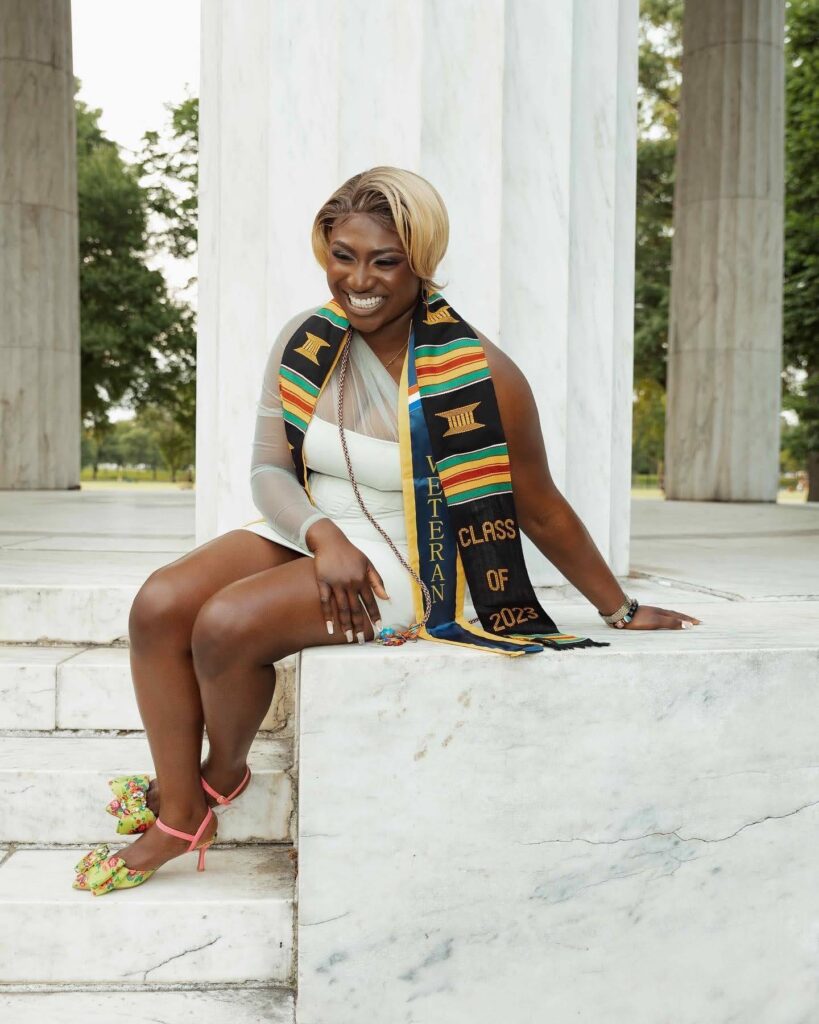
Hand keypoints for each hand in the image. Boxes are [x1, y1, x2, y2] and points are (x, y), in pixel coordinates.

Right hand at [305, 519, 388, 641]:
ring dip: (345, 624)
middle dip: (359, 626)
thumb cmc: (350, 553)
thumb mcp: (368, 563)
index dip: (374, 615)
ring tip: (348, 637)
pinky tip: (330, 627)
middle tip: (360, 640)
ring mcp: (336, 583)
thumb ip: (377, 581)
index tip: (378, 628)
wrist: (330, 541)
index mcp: (362, 579)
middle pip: (356, 609)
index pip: (370, 601)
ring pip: (342, 608)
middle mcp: (350, 583)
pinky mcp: (323, 582)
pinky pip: (326, 602)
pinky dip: (328, 615)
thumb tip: (386, 597)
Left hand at [623, 605, 700, 629]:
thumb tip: (688, 625)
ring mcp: (651, 613)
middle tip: (694, 621)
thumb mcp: (657, 622)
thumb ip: (671, 623)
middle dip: (685, 618)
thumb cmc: (639, 619)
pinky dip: (666, 619)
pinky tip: (662, 620)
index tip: (699, 623)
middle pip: (675, 615)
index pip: (680, 617)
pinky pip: (660, 617)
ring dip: (676, 618)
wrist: (621, 613)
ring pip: (667, 615)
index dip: (689, 620)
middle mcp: (659, 612)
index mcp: (663, 614)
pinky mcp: (644, 615)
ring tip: (682, 620)